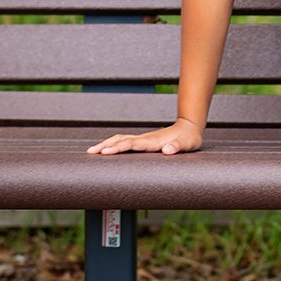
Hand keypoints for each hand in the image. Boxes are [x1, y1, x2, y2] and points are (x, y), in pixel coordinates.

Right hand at [85, 117, 202, 155]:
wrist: (189, 128)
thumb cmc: (189, 138)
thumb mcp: (188, 144)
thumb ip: (178, 146)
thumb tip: (168, 150)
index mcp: (153, 141)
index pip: (132, 144)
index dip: (119, 148)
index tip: (106, 151)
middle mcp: (146, 139)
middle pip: (121, 140)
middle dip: (106, 145)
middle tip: (90, 152)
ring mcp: (143, 139)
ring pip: (121, 139)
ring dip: (106, 144)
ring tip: (92, 151)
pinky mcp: (143, 141)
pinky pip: (125, 141)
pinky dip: (113, 144)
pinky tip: (106, 149)